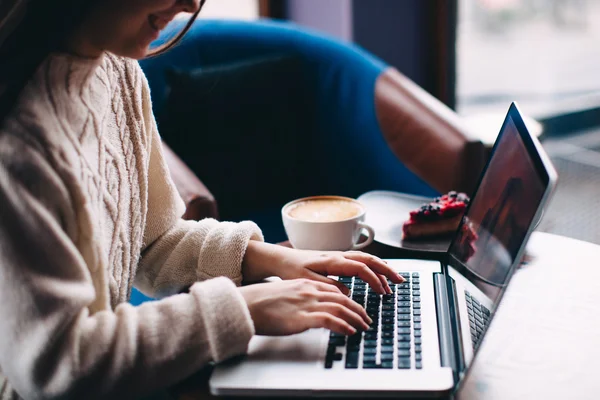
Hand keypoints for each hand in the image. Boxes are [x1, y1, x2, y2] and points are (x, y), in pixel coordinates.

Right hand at [239, 279, 371, 335]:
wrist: (246, 304)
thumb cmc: (261, 303)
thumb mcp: (285, 295)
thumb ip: (300, 299)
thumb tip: (309, 310)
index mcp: (306, 284)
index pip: (335, 291)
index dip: (349, 301)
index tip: (356, 310)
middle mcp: (310, 291)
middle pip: (343, 298)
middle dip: (358, 310)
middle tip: (366, 320)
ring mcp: (307, 303)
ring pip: (340, 308)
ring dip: (355, 319)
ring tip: (363, 327)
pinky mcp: (302, 317)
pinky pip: (330, 320)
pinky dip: (343, 326)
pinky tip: (349, 332)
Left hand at [242, 242, 404, 294]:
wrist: (279, 258)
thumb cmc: (290, 269)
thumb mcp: (307, 281)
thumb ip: (328, 286)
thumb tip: (347, 292)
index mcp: (332, 261)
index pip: (360, 268)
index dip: (374, 279)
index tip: (383, 292)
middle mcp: (338, 255)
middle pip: (369, 259)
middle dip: (386, 269)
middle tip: (400, 281)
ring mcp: (338, 256)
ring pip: (366, 258)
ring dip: (381, 268)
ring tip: (394, 280)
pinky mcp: (336, 260)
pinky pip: (359, 260)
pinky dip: (372, 266)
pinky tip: (377, 275)